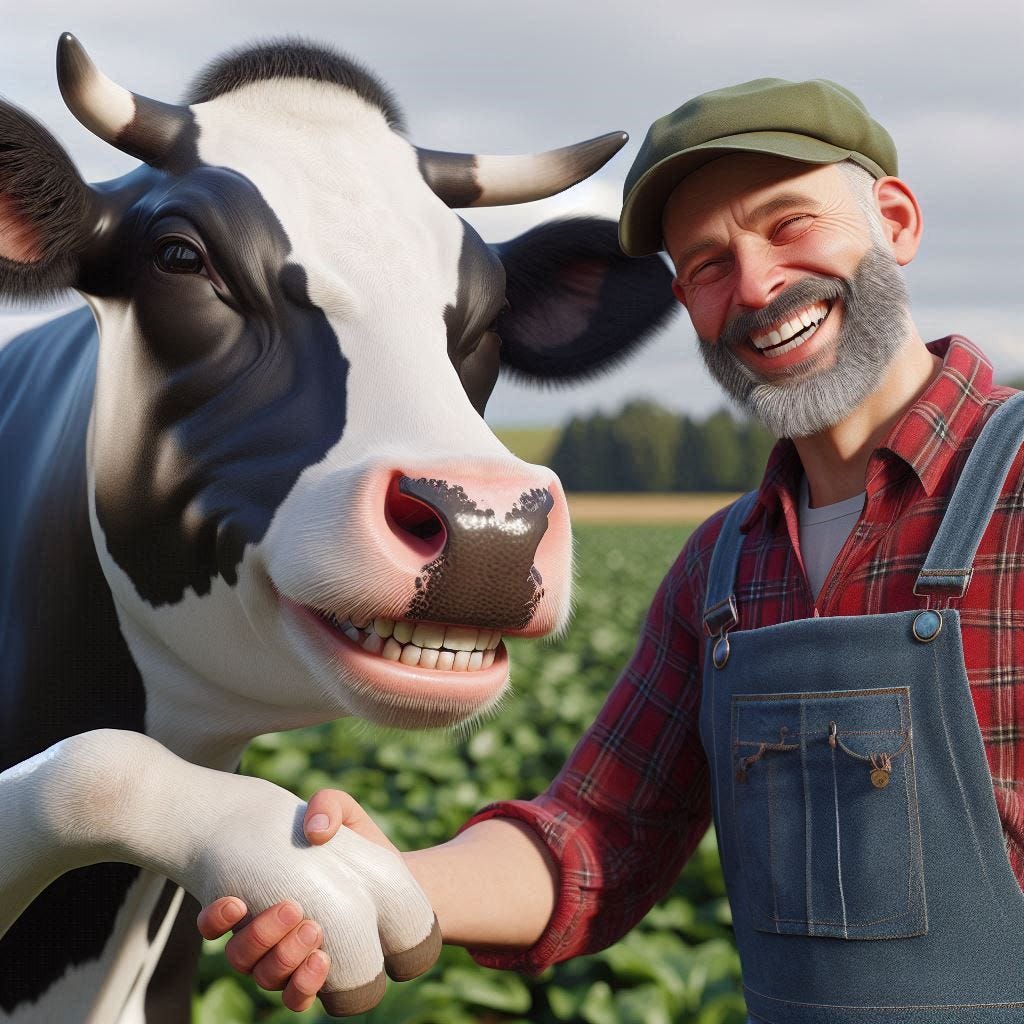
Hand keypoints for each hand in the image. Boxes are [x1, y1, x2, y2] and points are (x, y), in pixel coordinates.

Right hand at [197, 789, 434, 1015]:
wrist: (395, 877)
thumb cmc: (354, 843)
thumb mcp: (344, 814)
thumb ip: (328, 805)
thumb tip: (315, 830)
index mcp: (257, 898)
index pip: (214, 923)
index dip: (214, 920)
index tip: (236, 902)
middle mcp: (266, 937)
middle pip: (240, 955)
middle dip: (261, 935)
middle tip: (293, 908)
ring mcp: (289, 961)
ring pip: (266, 977)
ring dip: (285, 958)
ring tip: (315, 929)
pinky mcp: (318, 979)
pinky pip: (297, 999)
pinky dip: (303, 987)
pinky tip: (323, 961)